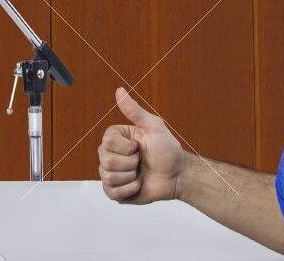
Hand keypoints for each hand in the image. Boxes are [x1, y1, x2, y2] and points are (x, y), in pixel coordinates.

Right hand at [98, 87, 186, 204]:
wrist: (177, 176)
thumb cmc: (167, 149)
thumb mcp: (153, 127)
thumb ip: (134, 110)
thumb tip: (119, 90)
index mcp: (117, 138)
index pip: (107, 141)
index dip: (126, 147)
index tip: (139, 146)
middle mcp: (111, 155)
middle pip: (106, 160)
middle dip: (130, 163)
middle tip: (141, 160)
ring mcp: (112, 173)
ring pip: (108, 177)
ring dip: (131, 176)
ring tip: (140, 173)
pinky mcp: (115, 191)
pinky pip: (112, 193)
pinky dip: (129, 190)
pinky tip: (138, 184)